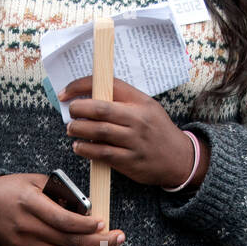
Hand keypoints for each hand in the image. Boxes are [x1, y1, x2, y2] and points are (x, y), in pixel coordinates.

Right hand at [0, 173, 125, 245]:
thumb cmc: (13, 188)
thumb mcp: (37, 180)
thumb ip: (62, 193)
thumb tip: (88, 209)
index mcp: (30, 203)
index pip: (63, 221)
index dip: (86, 226)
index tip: (103, 223)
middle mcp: (26, 226)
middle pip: (68, 242)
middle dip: (98, 242)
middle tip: (118, 238)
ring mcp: (23, 244)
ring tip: (101, 243)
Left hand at [61, 77, 208, 188]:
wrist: (180, 159)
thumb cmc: (157, 131)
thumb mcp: (146, 108)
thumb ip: (122, 101)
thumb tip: (87, 96)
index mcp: (141, 102)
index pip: (109, 85)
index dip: (83, 85)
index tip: (66, 92)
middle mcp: (138, 120)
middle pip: (101, 109)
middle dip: (78, 109)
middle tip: (70, 112)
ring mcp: (135, 141)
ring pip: (99, 132)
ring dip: (79, 130)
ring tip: (72, 129)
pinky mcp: (131, 161)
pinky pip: (103, 154)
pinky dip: (87, 150)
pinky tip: (80, 147)